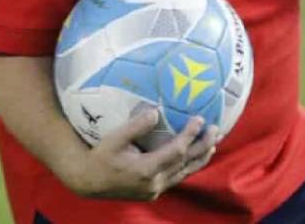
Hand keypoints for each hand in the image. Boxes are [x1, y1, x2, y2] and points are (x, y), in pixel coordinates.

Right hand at [66, 109, 218, 201]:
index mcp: (146, 169)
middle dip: (203, 145)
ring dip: (200, 158)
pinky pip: (177, 177)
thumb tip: (156, 112)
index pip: (177, 151)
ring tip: (213, 143)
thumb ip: (136, 126)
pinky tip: (194, 157)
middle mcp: (155, 183)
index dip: (190, 134)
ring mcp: (155, 189)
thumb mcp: (115, 138)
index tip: (200, 119)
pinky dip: (189, 166)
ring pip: (185, 173)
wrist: (88, 181)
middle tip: (216, 129)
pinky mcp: (154, 191)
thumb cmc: (101, 156)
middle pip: (187, 163)